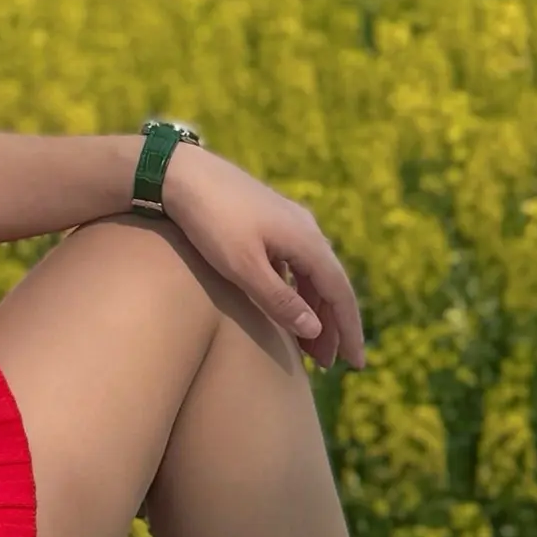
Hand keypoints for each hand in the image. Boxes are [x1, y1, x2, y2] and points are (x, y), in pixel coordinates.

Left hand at [157, 147, 365, 368]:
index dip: (349, 330)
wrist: (180, 172)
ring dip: (314, 309)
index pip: (340, 294)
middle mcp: (307, 229)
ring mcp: (289, 221)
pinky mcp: (269, 219)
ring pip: (312, 273)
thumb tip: (315, 329)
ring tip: (309, 344)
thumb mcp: (242, 267)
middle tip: (329, 363)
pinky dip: (297, 289)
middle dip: (333, 326)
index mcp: (308, 241)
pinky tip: (288, 305)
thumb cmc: (209, 221)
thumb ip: (279, 300)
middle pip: (330, 285)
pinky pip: (296, 262)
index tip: (356, 363)